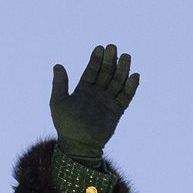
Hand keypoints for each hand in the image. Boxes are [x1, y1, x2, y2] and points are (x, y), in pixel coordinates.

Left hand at [50, 44, 140, 161]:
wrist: (78, 144)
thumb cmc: (66, 124)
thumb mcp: (59, 102)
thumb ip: (60, 84)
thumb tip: (58, 65)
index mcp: (83, 90)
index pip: (91, 71)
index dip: (96, 60)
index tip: (100, 48)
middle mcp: (97, 93)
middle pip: (106, 73)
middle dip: (110, 60)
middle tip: (113, 47)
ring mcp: (108, 101)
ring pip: (117, 81)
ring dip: (122, 69)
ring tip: (126, 57)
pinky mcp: (117, 110)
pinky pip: (126, 96)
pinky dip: (131, 87)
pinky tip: (134, 75)